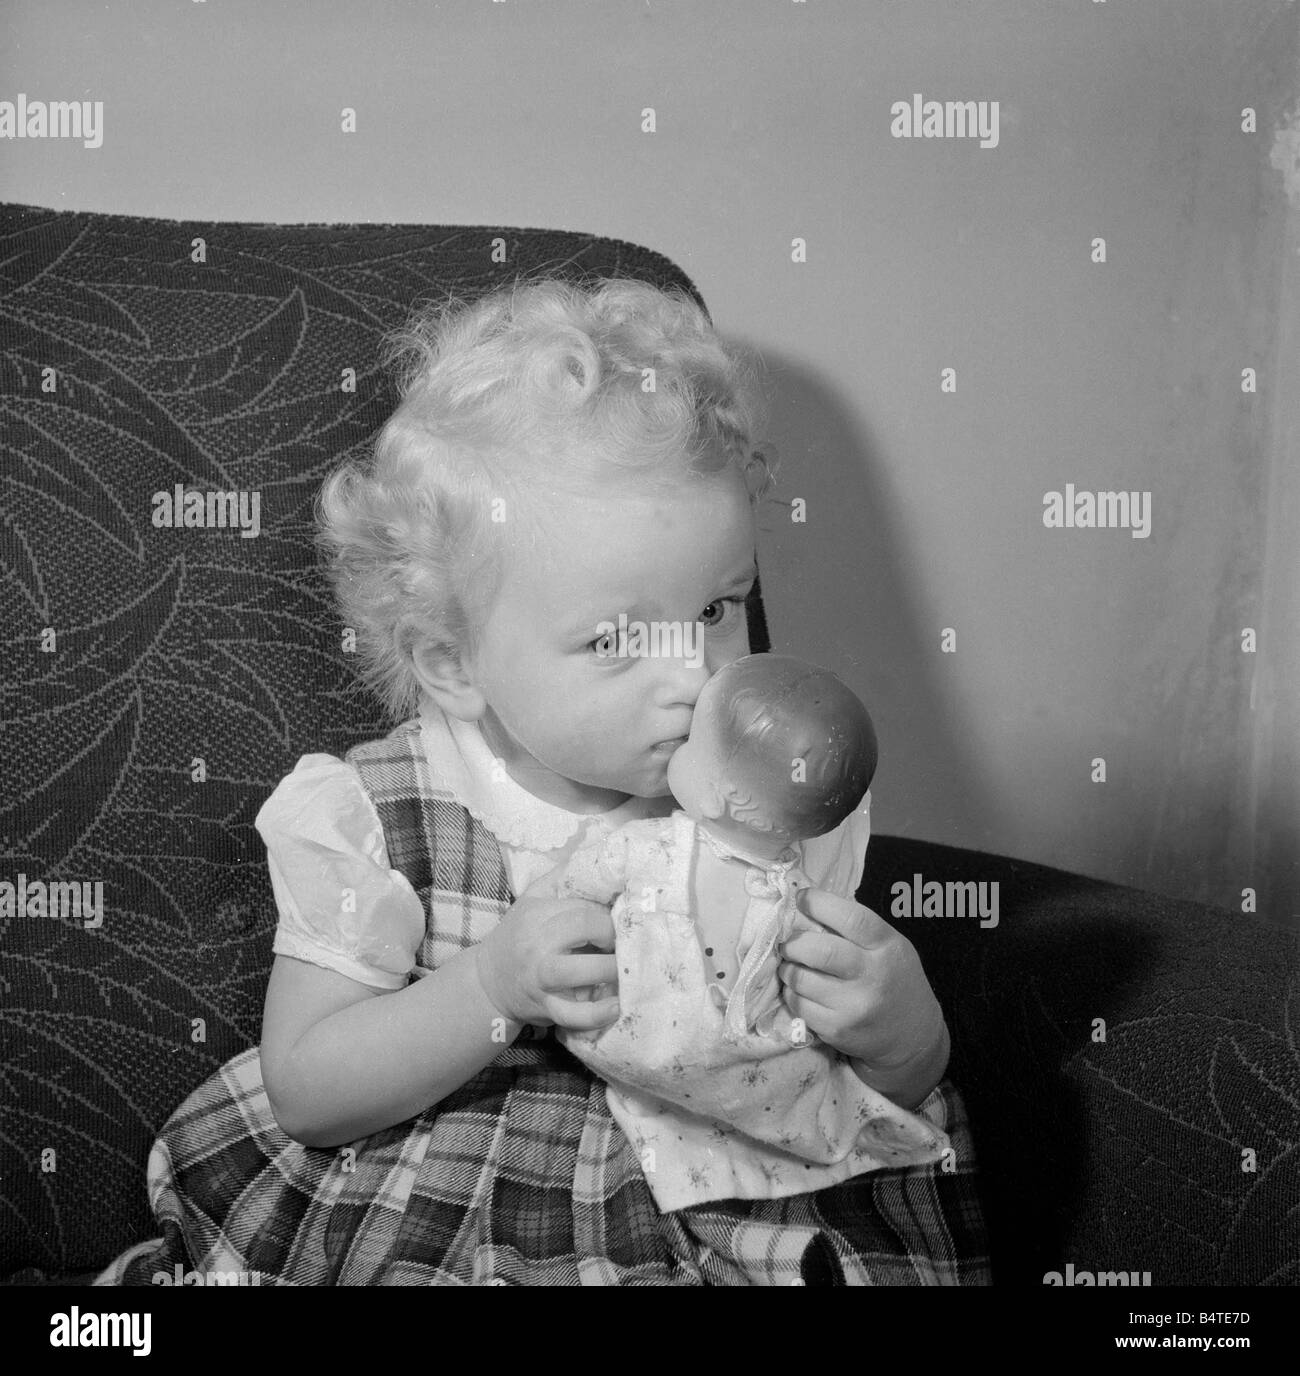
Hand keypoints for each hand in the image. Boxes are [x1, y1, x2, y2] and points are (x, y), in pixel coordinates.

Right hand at [474, 871, 619, 1030]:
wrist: (487, 981)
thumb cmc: (518, 935)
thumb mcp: (531, 899)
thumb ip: (560, 877)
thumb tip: (596, 853)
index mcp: (537, 916)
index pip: (582, 906)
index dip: (608, 914)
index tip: (618, 922)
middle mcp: (538, 946)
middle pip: (585, 929)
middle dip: (614, 935)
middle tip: (625, 943)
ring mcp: (542, 980)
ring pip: (582, 973)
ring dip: (613, 971)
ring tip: (627, 970)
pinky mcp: (547, 1010)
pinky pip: (575, 1015)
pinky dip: (599, 1014)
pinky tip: (617, 1005)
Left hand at [778, 887, 947, 1096]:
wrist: (913, 1035)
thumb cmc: (894, 979)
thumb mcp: (889, 946)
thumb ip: (856, 928)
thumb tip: (807, 907)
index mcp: (887, 946)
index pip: (851, 918)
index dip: (819, 903)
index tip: (801, 898)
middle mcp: (873, 976)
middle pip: (820, 950)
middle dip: (793, 942)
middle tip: (787, 941)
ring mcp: (855, 1006)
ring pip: (802, 979)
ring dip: (787, 968)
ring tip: (789, 964)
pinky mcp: (838, 1030)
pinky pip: (799, 1005)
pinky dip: (791, 993)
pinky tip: (799, 989)